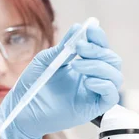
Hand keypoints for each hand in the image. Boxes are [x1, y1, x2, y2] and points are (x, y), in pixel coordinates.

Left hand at [0, 23, 122, 138]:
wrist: (23, 110)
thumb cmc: (32, 86)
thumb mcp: (45, 61)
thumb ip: (63, 47)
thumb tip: (77, 28)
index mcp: (82, 63)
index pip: (100, 47)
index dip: (99, 37)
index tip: (90, 29)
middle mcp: (91, 77)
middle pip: (112, 59)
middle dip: (98, 50)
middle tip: (79, 48)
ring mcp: (93, 92)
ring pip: (115, 76)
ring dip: (99, 66)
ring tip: (77, 65)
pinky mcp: (94, 108)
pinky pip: (111, 95)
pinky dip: (104, 85)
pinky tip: (89, 82)